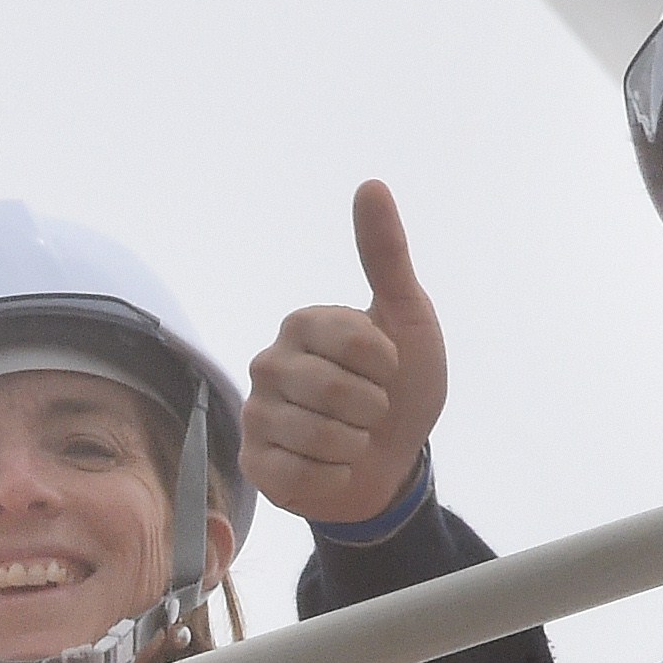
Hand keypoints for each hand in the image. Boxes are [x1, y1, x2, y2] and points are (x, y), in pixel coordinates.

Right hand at [245, 180, 447, 527]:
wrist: (393, 462)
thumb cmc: (401, 387)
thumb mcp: (407, 318)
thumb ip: (386, 254)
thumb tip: (372, 184)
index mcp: (303, 324)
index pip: (355, 342)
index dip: (388, 365)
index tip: (390, 370)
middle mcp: (269, 363)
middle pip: (331, 391)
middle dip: (372, 410)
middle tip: (373, 411)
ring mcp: (257, 414)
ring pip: (316, 435)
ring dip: (354, 446)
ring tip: (354, 439)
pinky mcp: (255, 463)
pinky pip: (297, 474)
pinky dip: (333, 477)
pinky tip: (334, 467)